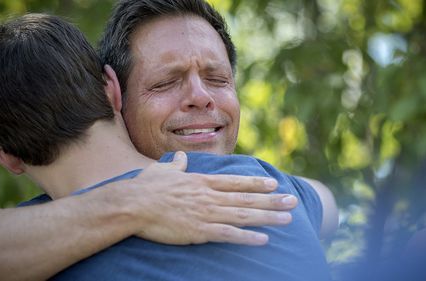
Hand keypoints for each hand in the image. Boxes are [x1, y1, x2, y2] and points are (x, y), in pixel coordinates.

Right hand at [123, 152, 297, 245]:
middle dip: (271, 200)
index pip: (234, 182)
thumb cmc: (145, 187)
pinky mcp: (200, 230)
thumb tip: (181, 157)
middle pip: (246, 198)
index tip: (273, 183)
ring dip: (267, 217)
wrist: (133, 204)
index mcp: (201, 182)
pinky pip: (229, 234)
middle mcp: (209, 196)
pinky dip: (247, 237)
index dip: (255, 183)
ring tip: (287, 218)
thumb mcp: (163, 171)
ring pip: (243, 215)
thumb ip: (176, 165)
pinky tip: (264, 239)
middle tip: (292, 201)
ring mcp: (206, 213)